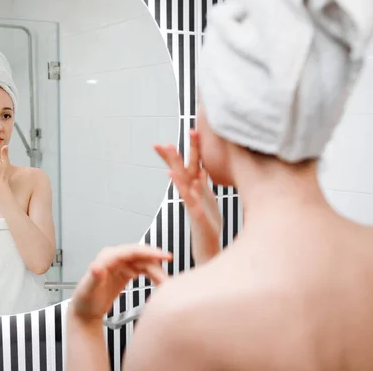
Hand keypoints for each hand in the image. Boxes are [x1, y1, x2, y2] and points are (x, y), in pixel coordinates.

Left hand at [70, 244, 171, 321]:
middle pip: (140, 257)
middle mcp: (115, 258)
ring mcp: (121, 264)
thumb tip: (96, 267)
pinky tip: (158, 282)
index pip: (132, 251)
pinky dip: (151, 275)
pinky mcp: (125, 272)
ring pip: (144, 263)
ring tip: (164, 284)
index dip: (149, 252)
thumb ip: (93, 278)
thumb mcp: (87, 290)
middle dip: (156, 265)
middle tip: (167, 280)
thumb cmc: (84, 301)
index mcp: (107, 257)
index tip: (164, 257)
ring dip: (155, 272)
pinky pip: (142, 269)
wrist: (85, 311)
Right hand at [154, 129, 221, 259]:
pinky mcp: (196, 213)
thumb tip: (200, 169)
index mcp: (195, 187)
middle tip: (163, 141)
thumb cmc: (208, 222)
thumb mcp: (207, 199)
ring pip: (182, 179)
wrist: (208, 245)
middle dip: (173, 154)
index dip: (191, 147)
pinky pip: (188, 197)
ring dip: (175, 163)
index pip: (190, 163)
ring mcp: (192, 202)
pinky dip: (183, 186)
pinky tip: (176, 176)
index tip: (192, 128)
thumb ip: (201, 184)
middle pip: (181, 168)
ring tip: (168, 148)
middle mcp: (190, 192)